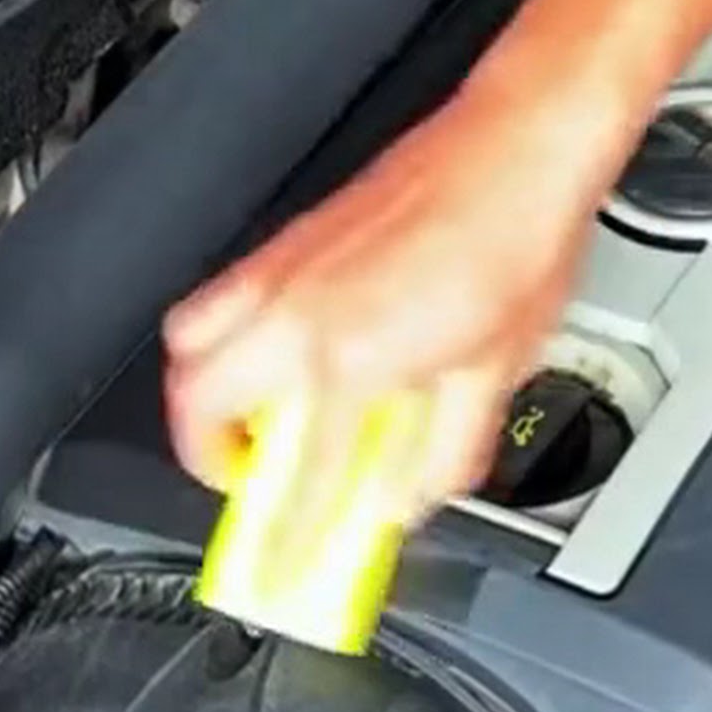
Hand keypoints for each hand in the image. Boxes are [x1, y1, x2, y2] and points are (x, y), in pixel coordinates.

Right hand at [163, 67, 626, 523]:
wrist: (521, 144)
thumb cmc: (520, 238)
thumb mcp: (499, 372)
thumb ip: (444, 452)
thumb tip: (408, 495)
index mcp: (351, 359)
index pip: (296, 479)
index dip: (286, 541)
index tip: (285, 567)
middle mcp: (300, 312)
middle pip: (197, 405)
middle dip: (214, 460)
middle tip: (261, 486)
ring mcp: (287, 266)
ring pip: (190, 342)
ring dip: (206, 395)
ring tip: (257, 423)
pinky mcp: (293, 235)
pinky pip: (220, 295)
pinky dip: (225, 338)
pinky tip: (284, 354)